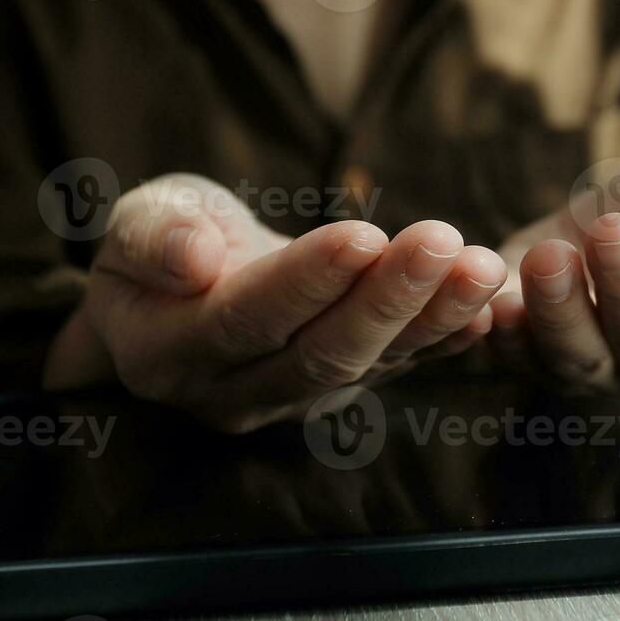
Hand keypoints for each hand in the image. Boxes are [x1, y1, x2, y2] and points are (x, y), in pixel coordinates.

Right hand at [43, 174, 506, 432]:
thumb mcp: (133, 220)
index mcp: (166, 353)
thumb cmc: (158, 240)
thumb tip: (193, 258)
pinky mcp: (341, 389)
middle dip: (388, 298)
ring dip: (432, 315)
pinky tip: (487, 309)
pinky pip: (397, 368)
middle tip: (443, 242)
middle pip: (320, 353)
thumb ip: (151, 239)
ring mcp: (292, 400)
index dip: (306, 282)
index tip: (363, 235)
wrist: (180, 282)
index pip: (246, 321)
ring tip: (483, 267)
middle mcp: (232, 393)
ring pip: (369, 364)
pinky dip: (445, 340)